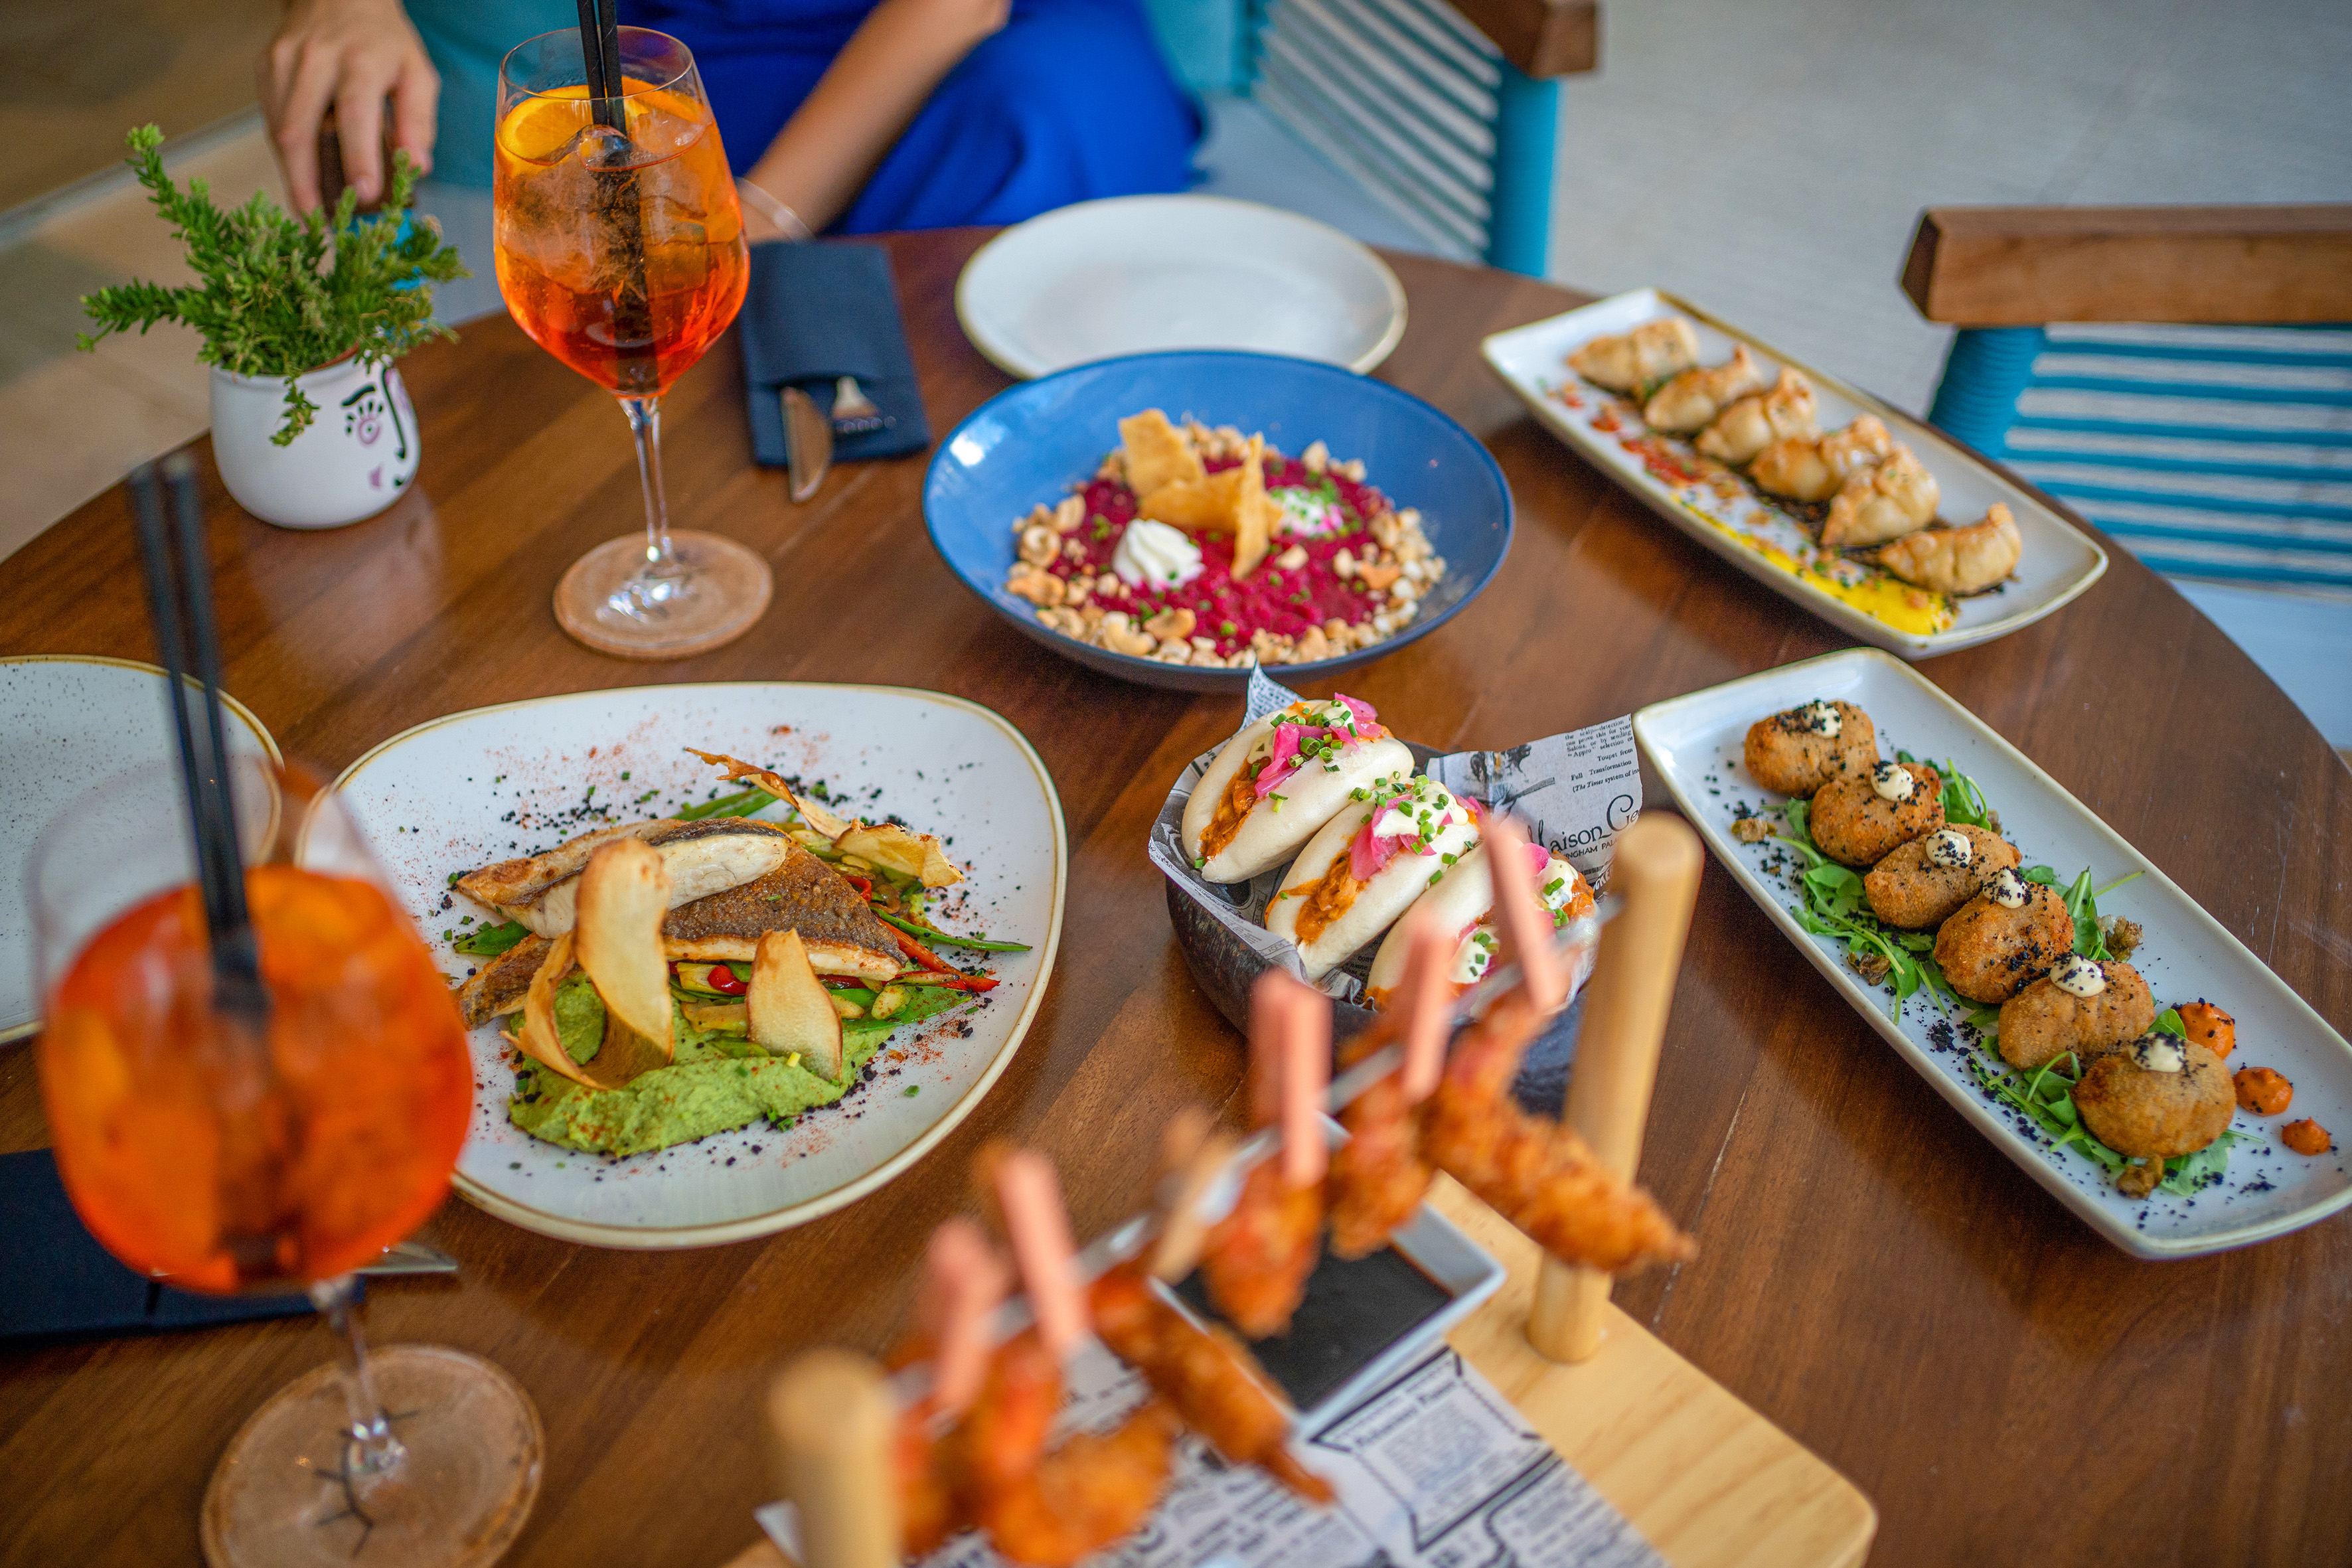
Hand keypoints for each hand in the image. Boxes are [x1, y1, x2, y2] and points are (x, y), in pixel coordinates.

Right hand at [258, 0, 438, 211]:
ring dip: (292, 176)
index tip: (365, 195)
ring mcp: (282, 63)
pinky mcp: (265, 69)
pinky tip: (300, 179)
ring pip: (279, 130)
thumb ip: (419, 120)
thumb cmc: (384, 42)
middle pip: (300, 129)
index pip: (355, 113)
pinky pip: (271, 121)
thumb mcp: (417, 72)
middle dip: (306, 182)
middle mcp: (314, 59)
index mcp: (360, 60)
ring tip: (309, 213)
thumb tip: (418, 168)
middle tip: (318, 224)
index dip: (358, 157)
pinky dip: (285, 155)